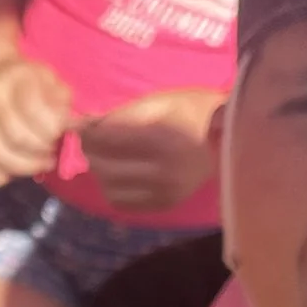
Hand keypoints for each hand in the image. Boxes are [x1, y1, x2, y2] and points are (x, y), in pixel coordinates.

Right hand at [0, 57, 75, 186]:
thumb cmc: (31, 85)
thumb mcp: (52, 81)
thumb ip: (64, 102)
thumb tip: (77, 125)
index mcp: (17, 77)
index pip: (36, 110)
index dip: (52, 130)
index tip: (59, 133)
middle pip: (18, 138)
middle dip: (41, 152)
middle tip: (51, 153)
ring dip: (25, 168)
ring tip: (38, 164)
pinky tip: (10, 174)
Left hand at [77, 88, 223, 212]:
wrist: (227, 138)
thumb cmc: (192, 111)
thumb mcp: (159, 101)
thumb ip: (121, 113)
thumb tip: (84, 123)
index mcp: (165, 142)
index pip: (109, 140)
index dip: (88, 132)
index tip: (78, 125)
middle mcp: (165, 173)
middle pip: (105, 167)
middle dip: (91, 151)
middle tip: (88, 139)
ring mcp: (166, 194)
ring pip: (109, 188)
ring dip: (99, 171)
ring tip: (103, 155)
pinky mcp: (165, 205)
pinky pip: (122, 202)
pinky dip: (112, 187)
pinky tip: (117, 172)